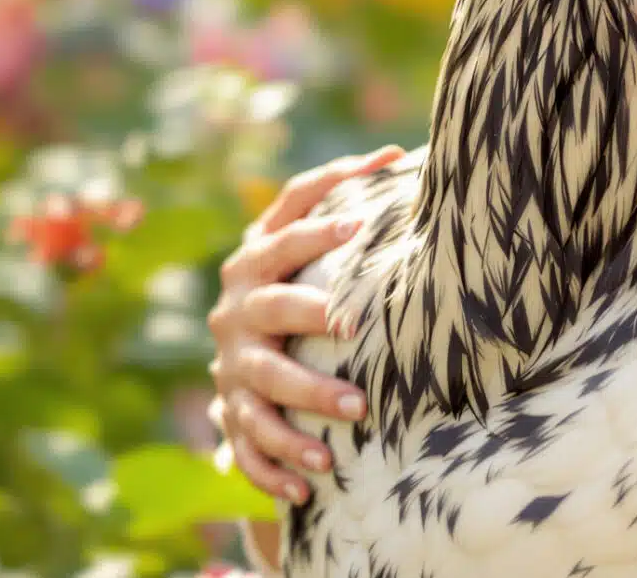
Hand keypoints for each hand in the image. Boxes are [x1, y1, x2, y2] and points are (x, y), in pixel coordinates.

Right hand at [208, 145, 401, 500]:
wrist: (237, 354)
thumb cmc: (295, 285)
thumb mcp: (305, 249)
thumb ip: (345, 205)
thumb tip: (405, 150)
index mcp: (253, 262)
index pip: (280, 231)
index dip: (313, 223)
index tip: (357, 223)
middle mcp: (236, 312)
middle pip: (269, 310)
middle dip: (308, 316)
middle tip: (353, 327)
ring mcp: (231, 367)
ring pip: (263, 386)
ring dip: (307, 400)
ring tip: (356, 412)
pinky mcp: (233, 414)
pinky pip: (249, 445)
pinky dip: (276, 466)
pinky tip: (312, 485)